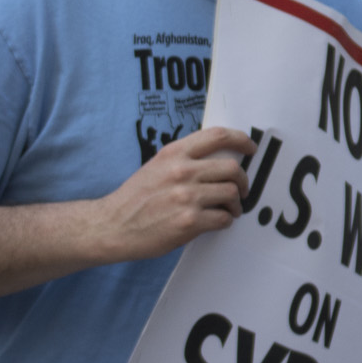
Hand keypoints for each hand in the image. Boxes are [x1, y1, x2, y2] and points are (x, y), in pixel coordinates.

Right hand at [95, 126, 254, 262]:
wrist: (110, 226)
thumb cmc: (135, 198)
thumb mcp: (157, 166)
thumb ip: (185, 159)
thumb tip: (219, 158)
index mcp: (174, 154)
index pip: (218, 135)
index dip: (242, 140)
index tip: (251, 148)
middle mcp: (182, 171)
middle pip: (232, 168)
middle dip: (243, 180)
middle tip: (241, 190)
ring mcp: (186, 197)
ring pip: (231, 193)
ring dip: (236, 204)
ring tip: (229, 210)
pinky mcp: (189, 222)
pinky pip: (223, 218)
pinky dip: (225, 221)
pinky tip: (217, 222)